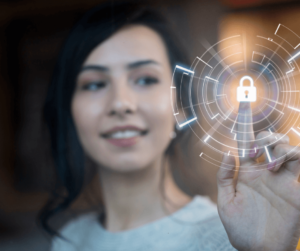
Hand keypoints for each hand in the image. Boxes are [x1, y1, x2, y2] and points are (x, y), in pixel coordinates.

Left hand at [217, 102, 299, 250]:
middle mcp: (264, 171)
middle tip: (254, 152)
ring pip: (287, 147)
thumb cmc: (240, 228)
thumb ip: (225, 177)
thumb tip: (229, 153)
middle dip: (263, 137)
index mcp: (247, 172)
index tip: (243, 102)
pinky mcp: (295, 188)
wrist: (258, 249)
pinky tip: (282, 164)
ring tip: (269, 165)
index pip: (246, 142)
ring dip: (278, 148)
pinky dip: (294, 154)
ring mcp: (282, 178)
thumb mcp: (226, 202)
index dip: (244, 122)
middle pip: (268, 139)